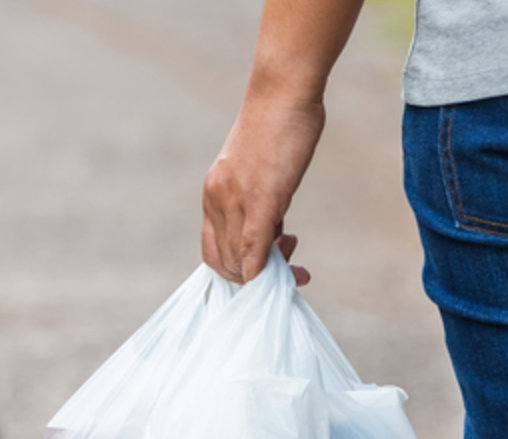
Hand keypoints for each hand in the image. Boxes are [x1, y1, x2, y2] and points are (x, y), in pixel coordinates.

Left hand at [201, 97, 323, 284]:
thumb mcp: (258, 170)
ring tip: (294, 260)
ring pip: (239, 258)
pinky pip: (254, 247)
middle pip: (224, 260)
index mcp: (213, 193)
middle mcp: (216, 199)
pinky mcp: (260, 197)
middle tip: (289, 268)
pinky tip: (287, 272)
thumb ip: (257, 203)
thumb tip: (271, 234)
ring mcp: (236, 199)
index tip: (266, 265)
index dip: (237, 269)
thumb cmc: (278, 126)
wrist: (283, 91)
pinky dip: (265, 269)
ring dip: (267, 273)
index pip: (213, 250)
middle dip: (254, 276)